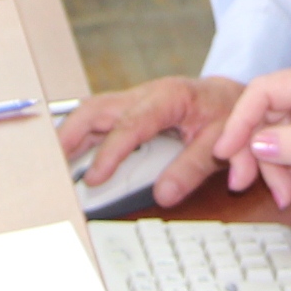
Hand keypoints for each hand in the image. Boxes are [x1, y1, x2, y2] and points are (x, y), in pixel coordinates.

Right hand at [56, 76, 242, 208]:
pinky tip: (70, 154)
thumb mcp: (221, 143)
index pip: (130, 125)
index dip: (109, 152)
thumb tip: (164, 195)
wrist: (238, 96)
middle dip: (70, 134)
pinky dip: (81, 135)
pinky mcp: (131, 110)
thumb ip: (192, 168)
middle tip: (53, 163)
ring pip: (91, 111)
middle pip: (96, 108)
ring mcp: (135, 101)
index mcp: (168, 97)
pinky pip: (99, 119)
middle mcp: (145, 95)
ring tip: (53, 163)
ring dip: (70, 135)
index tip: (95, 178)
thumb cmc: (230, 114)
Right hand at [213, 58, 290, 208]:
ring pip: (269, 130)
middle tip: (244, 183)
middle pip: (261, 112)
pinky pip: (284, 139)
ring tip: (286, 193)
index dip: (240, 120)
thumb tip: (257, 143)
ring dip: (271, 164)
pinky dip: (284, 164)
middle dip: (253, 150)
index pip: (264, 90)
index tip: (226, 151)